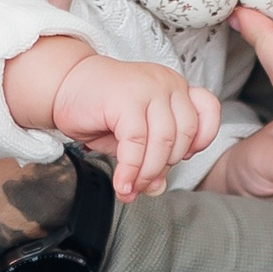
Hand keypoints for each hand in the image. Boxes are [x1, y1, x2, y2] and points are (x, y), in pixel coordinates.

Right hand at [51, 56, 221, 200]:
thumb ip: (151, 157)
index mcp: (175, 88)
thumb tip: (158, 188)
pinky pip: (136, 142)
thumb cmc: (101, 109)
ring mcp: (147, 87)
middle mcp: (166, 83)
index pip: (208, 110)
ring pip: (163, 142)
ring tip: (131, 188)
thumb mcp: (134, 136)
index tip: (185, 157)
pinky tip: (122, 183)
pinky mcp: (125, 97)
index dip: (203, 138)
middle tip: (144, 185)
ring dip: (147, 174)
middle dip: (164, 167)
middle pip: (184, 135)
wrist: (64, 85)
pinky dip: (130, 170)